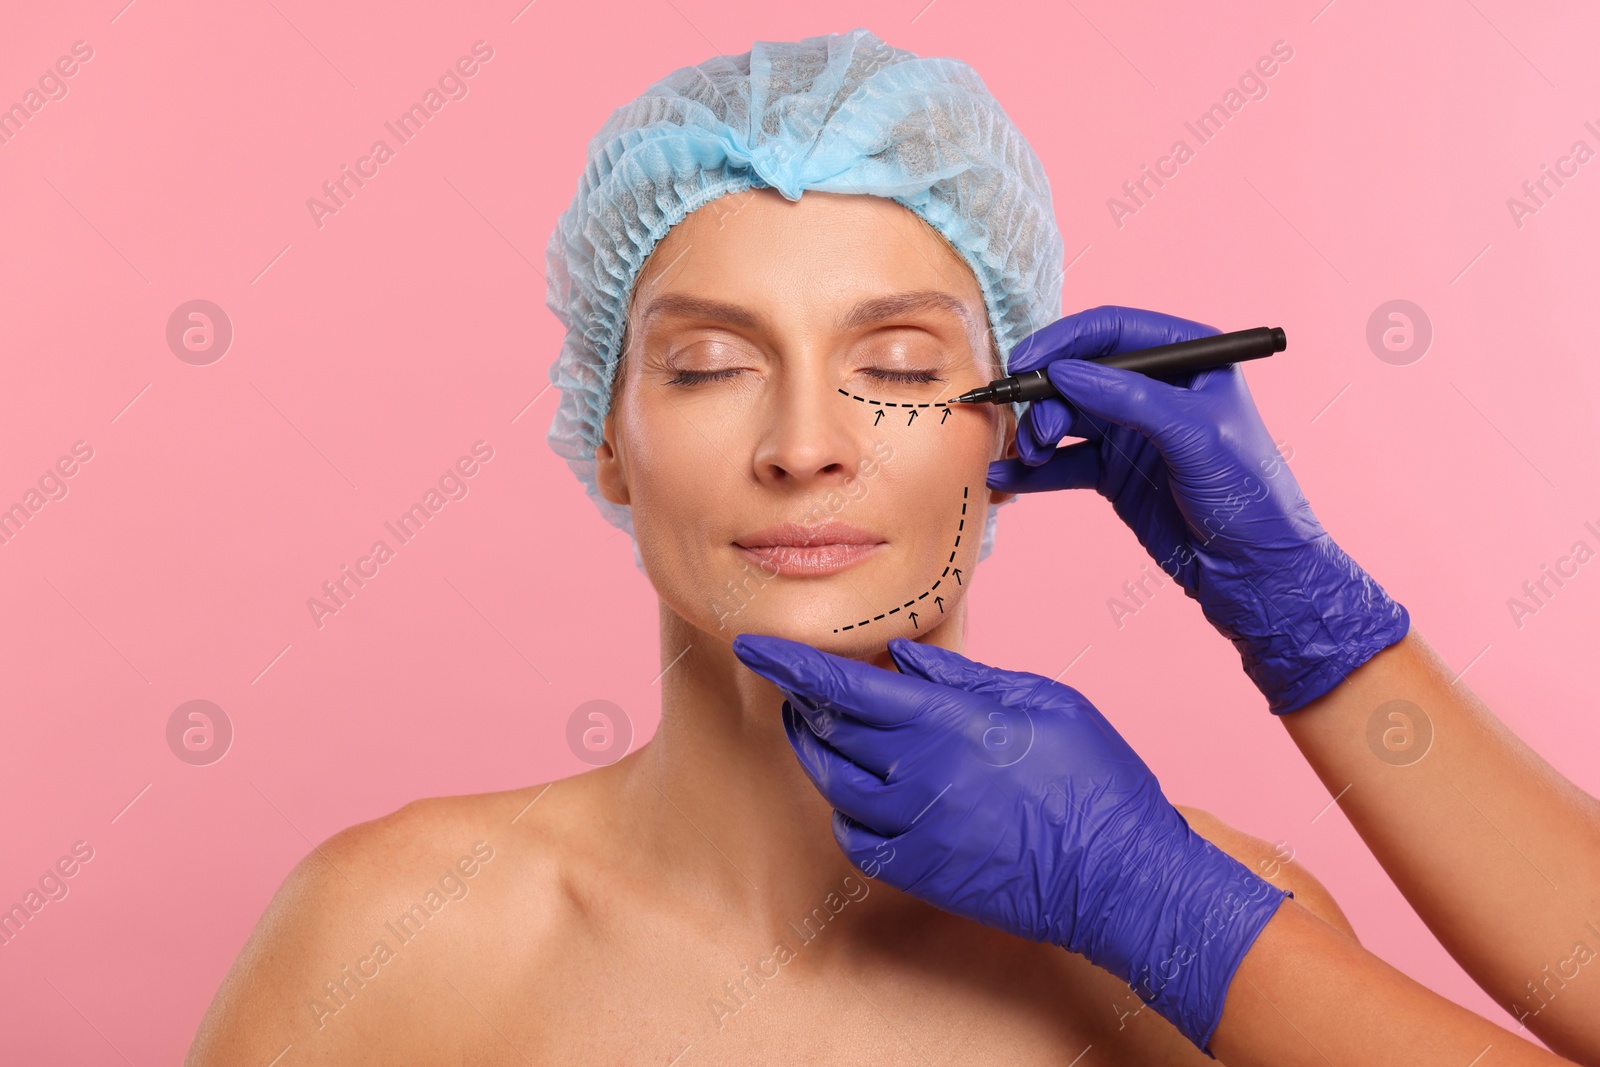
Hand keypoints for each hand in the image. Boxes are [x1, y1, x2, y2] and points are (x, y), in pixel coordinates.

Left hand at [731, 631, 1288, 1051]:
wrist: (1121, 876)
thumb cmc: (1096, 779)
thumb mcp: (1044, 701)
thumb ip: (966, 678)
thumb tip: (905, 659)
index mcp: (948, 721)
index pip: (844, 684)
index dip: (791, 662)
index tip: (753, 643)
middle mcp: (918, 772)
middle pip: (829, 731)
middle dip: (804, 703)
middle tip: (800, 688)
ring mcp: (914, 827)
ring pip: (832, 784)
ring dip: (816, 753)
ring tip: (817, 733)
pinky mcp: (919, 872)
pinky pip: (855, 838)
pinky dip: (846, 812)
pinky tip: (861, 796)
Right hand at [986, 304, 1409, 712]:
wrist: (1255, 571)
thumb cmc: (1248, 495)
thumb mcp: (1194, 434)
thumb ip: (1128, 397)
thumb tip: (1064, 372)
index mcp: (1188, 359)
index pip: (1114, 330)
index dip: (1064, 341)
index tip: (1025, 362)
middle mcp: (1156, 389)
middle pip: (1080, 374)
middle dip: (1047, 397)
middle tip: (1033, 431)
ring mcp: (1134, 432)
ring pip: (1067, 417)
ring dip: (1037, 434)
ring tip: (1025, 458)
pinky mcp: (1116, 473)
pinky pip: (1064, 462)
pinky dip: (1033, 471)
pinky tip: (1006, 480)